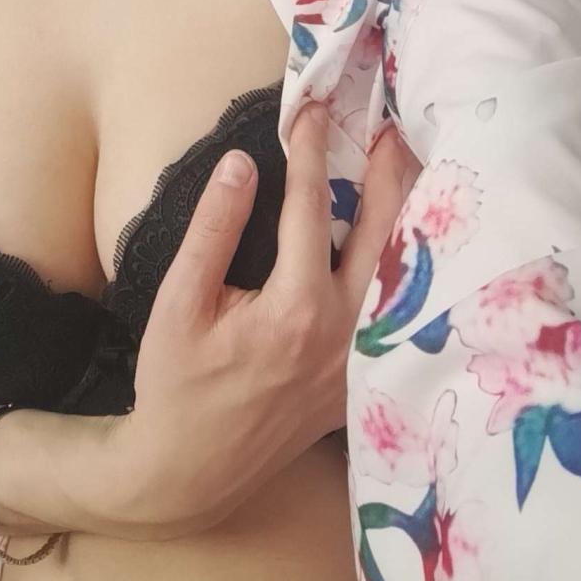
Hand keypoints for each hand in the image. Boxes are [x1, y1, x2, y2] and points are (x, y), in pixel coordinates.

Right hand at [105, 103, 420, 537]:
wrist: (189, 470)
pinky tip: (398, 233)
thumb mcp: (179, 301)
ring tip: (404, 165)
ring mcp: (359, 357)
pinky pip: (391, 306)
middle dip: (388, 173)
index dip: (311, 153)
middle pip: (383, 233)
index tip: (309, 111)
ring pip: (398, 271)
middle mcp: (342, 330)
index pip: (312, 209)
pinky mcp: (360, 375)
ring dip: (403, 213)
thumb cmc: (175, 383)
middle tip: (390, 125)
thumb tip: (242, 164)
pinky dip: (399, 260)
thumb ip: (214, 229)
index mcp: (296, 308)